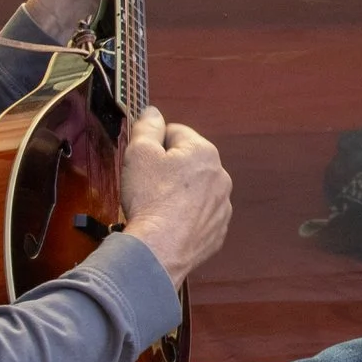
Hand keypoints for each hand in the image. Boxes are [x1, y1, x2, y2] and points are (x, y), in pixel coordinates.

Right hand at [119, 107, 231, 286]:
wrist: (159, 249)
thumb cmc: (149, 198)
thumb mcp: (139, 152)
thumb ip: (147, 127)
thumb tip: (153, 112)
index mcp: (205, 152)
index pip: (176, 132)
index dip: (154, 143)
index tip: (143, 159)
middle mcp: (221, 177)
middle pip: (188, 161)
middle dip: (168, 168)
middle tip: (147, 184)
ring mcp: (222, 206)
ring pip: (196, 189)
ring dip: (179, 192)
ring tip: (157, 206)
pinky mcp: (218, 230)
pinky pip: (200, 215)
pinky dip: (186, 216)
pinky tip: (169, 223)